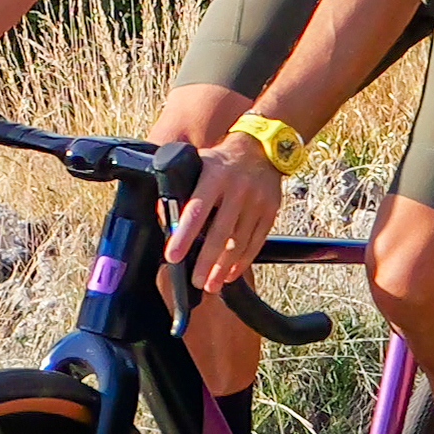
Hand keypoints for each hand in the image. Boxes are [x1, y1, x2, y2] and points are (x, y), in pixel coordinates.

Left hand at [158, 136, 282, 318]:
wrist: (261, 148)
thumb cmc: (220, 160)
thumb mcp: (197, 163)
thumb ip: (180, 188)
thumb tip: (162, 217)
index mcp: (214, 175)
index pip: (197, 210)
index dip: (184, 235)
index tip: (173, 256)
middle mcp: (237, 189)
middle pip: (220, 232)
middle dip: (206, 261)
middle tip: (196, 281)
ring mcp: (257, 201)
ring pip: (239, 241)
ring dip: (224, 267)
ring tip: (212, 285)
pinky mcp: (270, 211)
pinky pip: (256, 242)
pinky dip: (243, 261)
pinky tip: (230, 273)